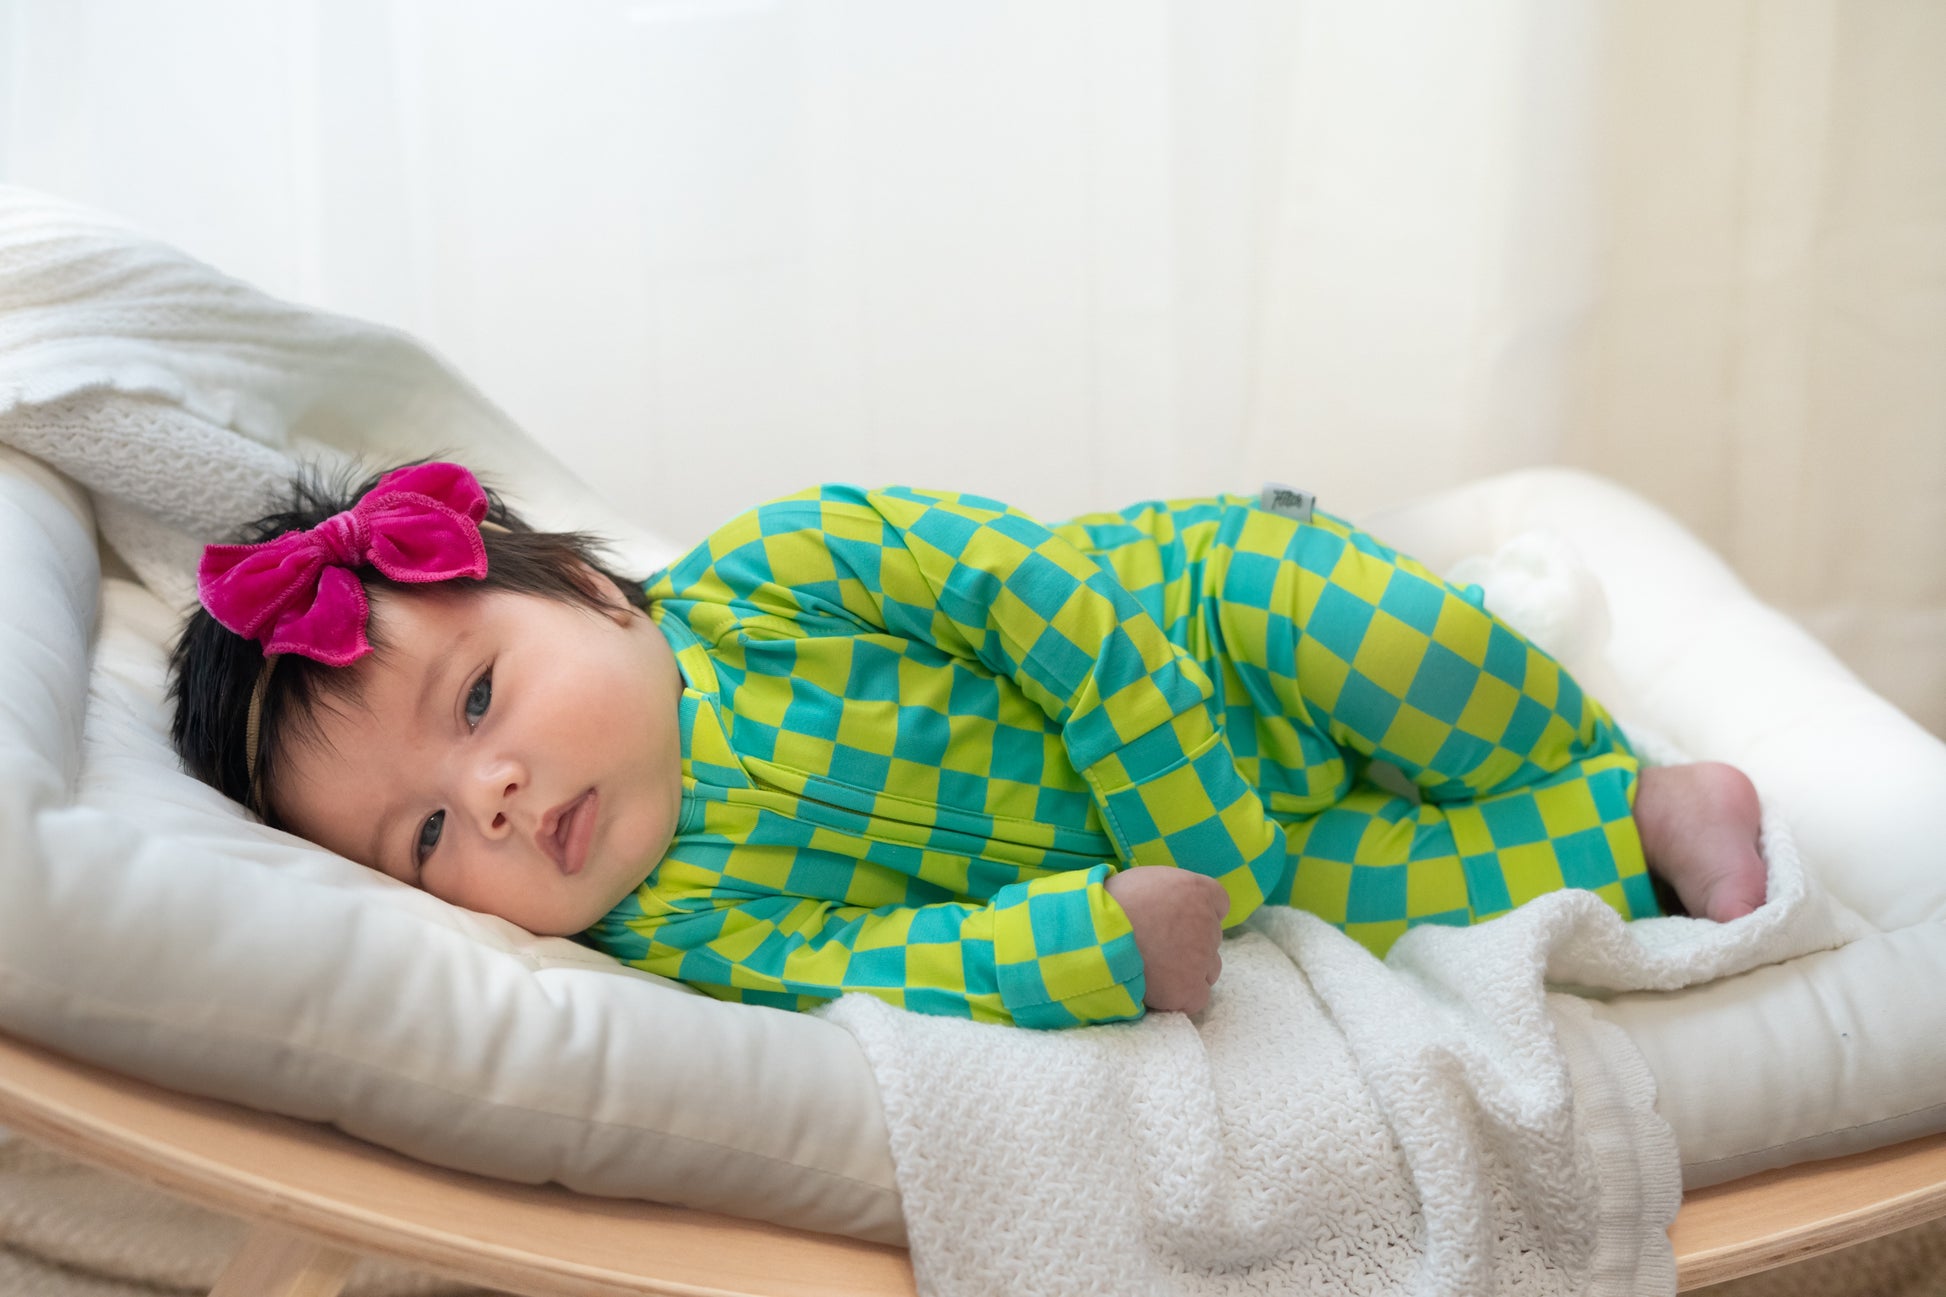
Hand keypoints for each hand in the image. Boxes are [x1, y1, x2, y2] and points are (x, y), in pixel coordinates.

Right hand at [1104, 866, 1229, 1014]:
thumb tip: (1166, 905)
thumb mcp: (1144, 880)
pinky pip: (1197, 998)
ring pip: (1210, 969)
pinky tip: (1160, 990)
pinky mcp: (1189, 988)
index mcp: (1196, 891)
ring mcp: (1202, 958)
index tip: (1180, 921)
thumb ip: (1167, 893)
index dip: (1199, 914)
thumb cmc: (1111, 903)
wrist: (1097, 933)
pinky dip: (1182, 996)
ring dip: (1190, 970)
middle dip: (1191, 944)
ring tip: (1157, 970)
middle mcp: (1208, 923)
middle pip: (1212, 938)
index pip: (1219, 903)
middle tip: (1159, 946)